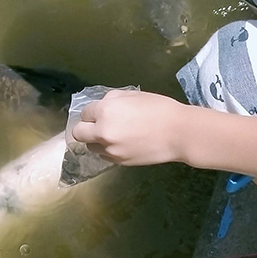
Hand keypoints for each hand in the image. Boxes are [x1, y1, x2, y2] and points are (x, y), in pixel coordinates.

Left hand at [70, 90, 187, 166]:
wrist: (178, 133)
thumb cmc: (158, 108)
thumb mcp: (133, 95)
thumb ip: (112, 99)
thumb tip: (102, 105)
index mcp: (105, 111)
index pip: (85, 112)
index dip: (93, 111)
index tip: (101, 111)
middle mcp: (103, 132)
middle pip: (78, 133)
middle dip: (85, 128)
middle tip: (98, 125)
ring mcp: (110, 150)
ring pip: (91, 146)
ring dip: (97, 140)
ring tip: (113, 135)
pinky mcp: (119, 162)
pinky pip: (105, 155)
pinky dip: (108, 150)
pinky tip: (123, 143)